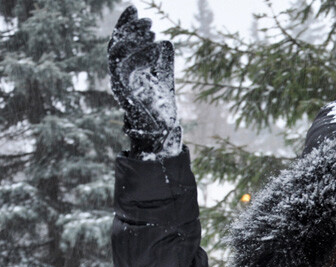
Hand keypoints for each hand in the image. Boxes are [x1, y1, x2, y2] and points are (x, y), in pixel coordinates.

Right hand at [108, 6, 180, 156]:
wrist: (162, 132)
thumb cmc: (161, 109)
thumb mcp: (164, 78)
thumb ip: (163, 61)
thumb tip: (165, 41)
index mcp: (126, 71)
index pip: (121, 43)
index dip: (125, 25)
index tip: (135, 9)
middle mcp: (119, 76)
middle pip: (116, 46)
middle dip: (130, 29)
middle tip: (147, 19)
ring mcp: (120, 85)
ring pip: (116, 55)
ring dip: (133, 39)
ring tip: (151, 29)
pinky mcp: (125, 93)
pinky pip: (125, 69)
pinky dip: (138, 55)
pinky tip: (154, 47)